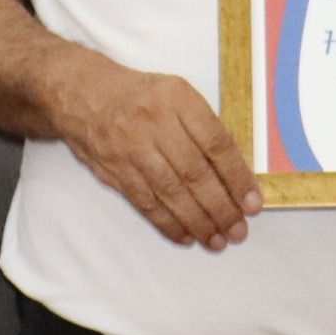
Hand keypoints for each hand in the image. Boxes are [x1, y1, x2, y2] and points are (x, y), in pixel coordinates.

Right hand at [48, 55, 261, 248]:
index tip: (252, 203)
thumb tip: (233, 174)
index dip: (237, 177)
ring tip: (217, 240)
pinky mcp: (116, 171)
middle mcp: (155, 123)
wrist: (83, 94)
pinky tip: (186, 236)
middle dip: (221, 207)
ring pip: (172, 192)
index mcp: (178, 99)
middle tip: (238, 230)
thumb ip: (202, 128)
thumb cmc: (139, 96)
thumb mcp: (176, 94)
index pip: (216, 144)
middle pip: (195, 173)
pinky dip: (168, 223)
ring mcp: (133, 149)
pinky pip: (146, 203)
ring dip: (198, 221)